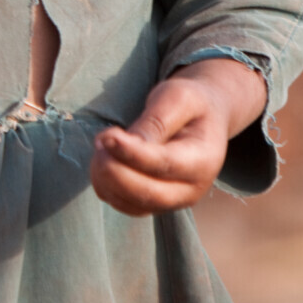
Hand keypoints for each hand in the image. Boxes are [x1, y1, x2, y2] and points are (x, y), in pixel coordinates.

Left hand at [90, 58, 266, 215]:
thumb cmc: (190, 104)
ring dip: (106, 178)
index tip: (106, 137)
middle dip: (115, 171)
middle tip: (100, 140)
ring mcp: (172, 200)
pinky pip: (123, 204)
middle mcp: (191, 189)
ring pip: (131, 203)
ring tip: (102, 144)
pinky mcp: (154, 203)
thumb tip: (126, 143)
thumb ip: (156, 121)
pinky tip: (104, 158)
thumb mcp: (177, 98)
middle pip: (148, 194)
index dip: (132, 154)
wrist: (203, 117)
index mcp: (203, 160)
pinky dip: (106, 185)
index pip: (164, 164)